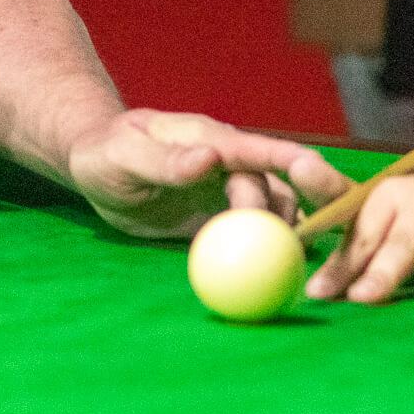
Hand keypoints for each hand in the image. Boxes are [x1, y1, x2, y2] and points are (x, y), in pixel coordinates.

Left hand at [64, 109, 350, 238]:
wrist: (96, 164)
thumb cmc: (105, 152)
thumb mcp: (126, 154)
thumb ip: (166, 160)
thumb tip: (208, 159)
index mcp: (210, 139)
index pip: (256, 150)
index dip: (290, 160)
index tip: (317, 173)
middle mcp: (228, 164)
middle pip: (271, 188)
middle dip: (286, 216)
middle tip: (283, 251)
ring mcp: (227, 191)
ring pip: (272, 210)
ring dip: (285, 234)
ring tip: (288, 265)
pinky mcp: (221, 219)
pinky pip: (250, 235)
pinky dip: (266, 251)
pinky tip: (276, 274)